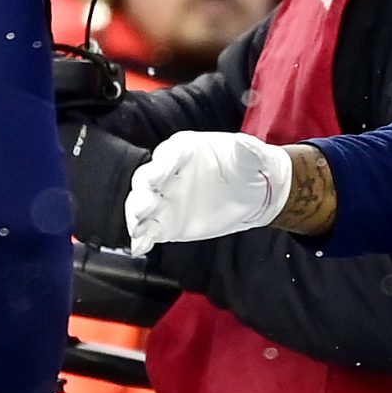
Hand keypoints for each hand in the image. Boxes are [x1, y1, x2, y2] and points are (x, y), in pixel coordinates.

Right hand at [124, 132, 296, 250]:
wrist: (254, 195)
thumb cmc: (249, 169)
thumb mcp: (252, 157)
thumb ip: (246, 152)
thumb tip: (246, 144)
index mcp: (185, 150)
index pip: (167, 155)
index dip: (161, 166)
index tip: (156, 178)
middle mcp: (168, 172)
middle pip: (146, 180)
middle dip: (143, 193)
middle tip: (144, 207)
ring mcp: (165, 198)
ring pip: (142, 205)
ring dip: (137, 216)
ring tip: (137, 229)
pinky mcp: (167, 222)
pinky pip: (150, 229)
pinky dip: (142, 238)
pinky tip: (140, 247)